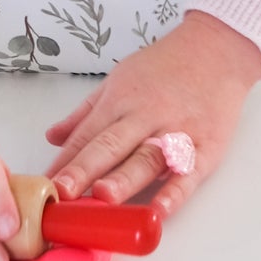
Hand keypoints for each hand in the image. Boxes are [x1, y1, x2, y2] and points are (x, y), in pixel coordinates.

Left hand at [44, 11, 260, 219]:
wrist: (216, 49)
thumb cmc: (164, 66)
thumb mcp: (119, 79)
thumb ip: (86, 112)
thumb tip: (53, 137)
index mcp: (120, 98)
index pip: (87, 134)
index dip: (65, 162)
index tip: (44, 187)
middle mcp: (145, 114)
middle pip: (111, 145)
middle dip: (84, 170)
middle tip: (61, 193)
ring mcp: (176, 131)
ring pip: (146, 158)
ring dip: (124, 179)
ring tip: (102, 198)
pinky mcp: (206, 146)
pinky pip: (188, 173)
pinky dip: (174, 192)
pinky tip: (159, 211)